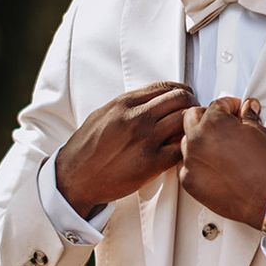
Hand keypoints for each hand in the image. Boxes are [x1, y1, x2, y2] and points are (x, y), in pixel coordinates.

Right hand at [56, 82, 198, 217]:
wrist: (74, 178)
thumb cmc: (87, 148)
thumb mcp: (103, 114)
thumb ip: (128, 104)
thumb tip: (151, 97)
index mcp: (125, 103)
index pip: (165, 87)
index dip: (180, 89)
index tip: (185, 95)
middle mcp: (137, 118)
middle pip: (180, 99)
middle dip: (190, 104)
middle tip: (191, 113)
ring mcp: (146, 140)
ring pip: (185, 121)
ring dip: (191, 125)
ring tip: (188, 132)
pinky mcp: (152, 163)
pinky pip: (181, 149)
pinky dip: (186, 148)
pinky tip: (181, 150)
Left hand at [180, 97, 265, 229]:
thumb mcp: (261, 134)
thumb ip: (249, 118)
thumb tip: (247, 111)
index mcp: (214, 123)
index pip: (217, 104)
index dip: (230, 105)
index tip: (235, 110)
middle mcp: (197, 140)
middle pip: (192, 117)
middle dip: (208, 117)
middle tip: (224, 123)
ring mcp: (191, 162)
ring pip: (187, 142)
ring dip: (201, 140)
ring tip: (220, 146)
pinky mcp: (189, 182)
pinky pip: (188, 165)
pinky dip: (198, 163)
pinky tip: (215, 165)